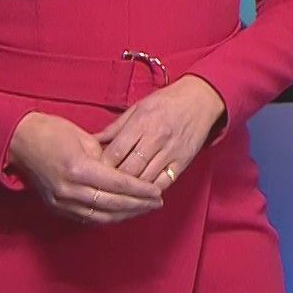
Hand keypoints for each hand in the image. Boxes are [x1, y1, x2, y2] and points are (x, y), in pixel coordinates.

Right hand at [6, 111, 164, 223]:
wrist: (18, 142)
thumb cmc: (51, 132)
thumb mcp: (84, 138)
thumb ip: (106, 157)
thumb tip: (126, 171)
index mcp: (79, 168)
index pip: (118, 185)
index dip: (140, 190)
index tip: (157, 192)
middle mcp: (70, 190)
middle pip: (113, 204)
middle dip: (138, 205)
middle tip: (157, 202)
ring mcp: (62, 202)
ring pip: (101, 217)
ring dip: (125, 215)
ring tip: (143, 210)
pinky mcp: (56, 207)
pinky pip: (87, 218)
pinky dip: (107, 217)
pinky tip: (121, 213)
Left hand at [97, 75, 225, 190]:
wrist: (200, 100)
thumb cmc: (166, 102)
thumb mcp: (138, 107)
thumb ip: (115, 127)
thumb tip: (92, 142)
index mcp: (142, 122)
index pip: (116, 152)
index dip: (101, 165)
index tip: (93, 171)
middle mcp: (156, 138)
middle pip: (128, 169)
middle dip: (113, 180)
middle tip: (103, 185)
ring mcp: (171, 151)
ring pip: (145, 179)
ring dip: (130, 189)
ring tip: (118, 192)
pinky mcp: (183, 162)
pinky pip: (163, 183)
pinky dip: (150, 191)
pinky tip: (141, 192)